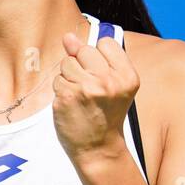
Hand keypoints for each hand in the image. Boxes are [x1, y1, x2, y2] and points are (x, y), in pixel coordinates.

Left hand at [52, 30, 138, 166]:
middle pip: (83, 50)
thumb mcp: (111, 84)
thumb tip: (69, 37)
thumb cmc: (105, 113)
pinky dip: (61, 90)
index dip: (98, 56)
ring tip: (81, 96)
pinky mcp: (67, 96)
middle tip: (90, 89)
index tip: (101, 75)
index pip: (105, 43)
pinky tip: (72, 104)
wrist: (98, 147)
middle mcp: (109, 80)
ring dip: (69, 77)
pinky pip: (57, 79)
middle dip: (81, 65)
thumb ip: (92, 58)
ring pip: (67, 64)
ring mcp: (87, 88)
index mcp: (127, 76)